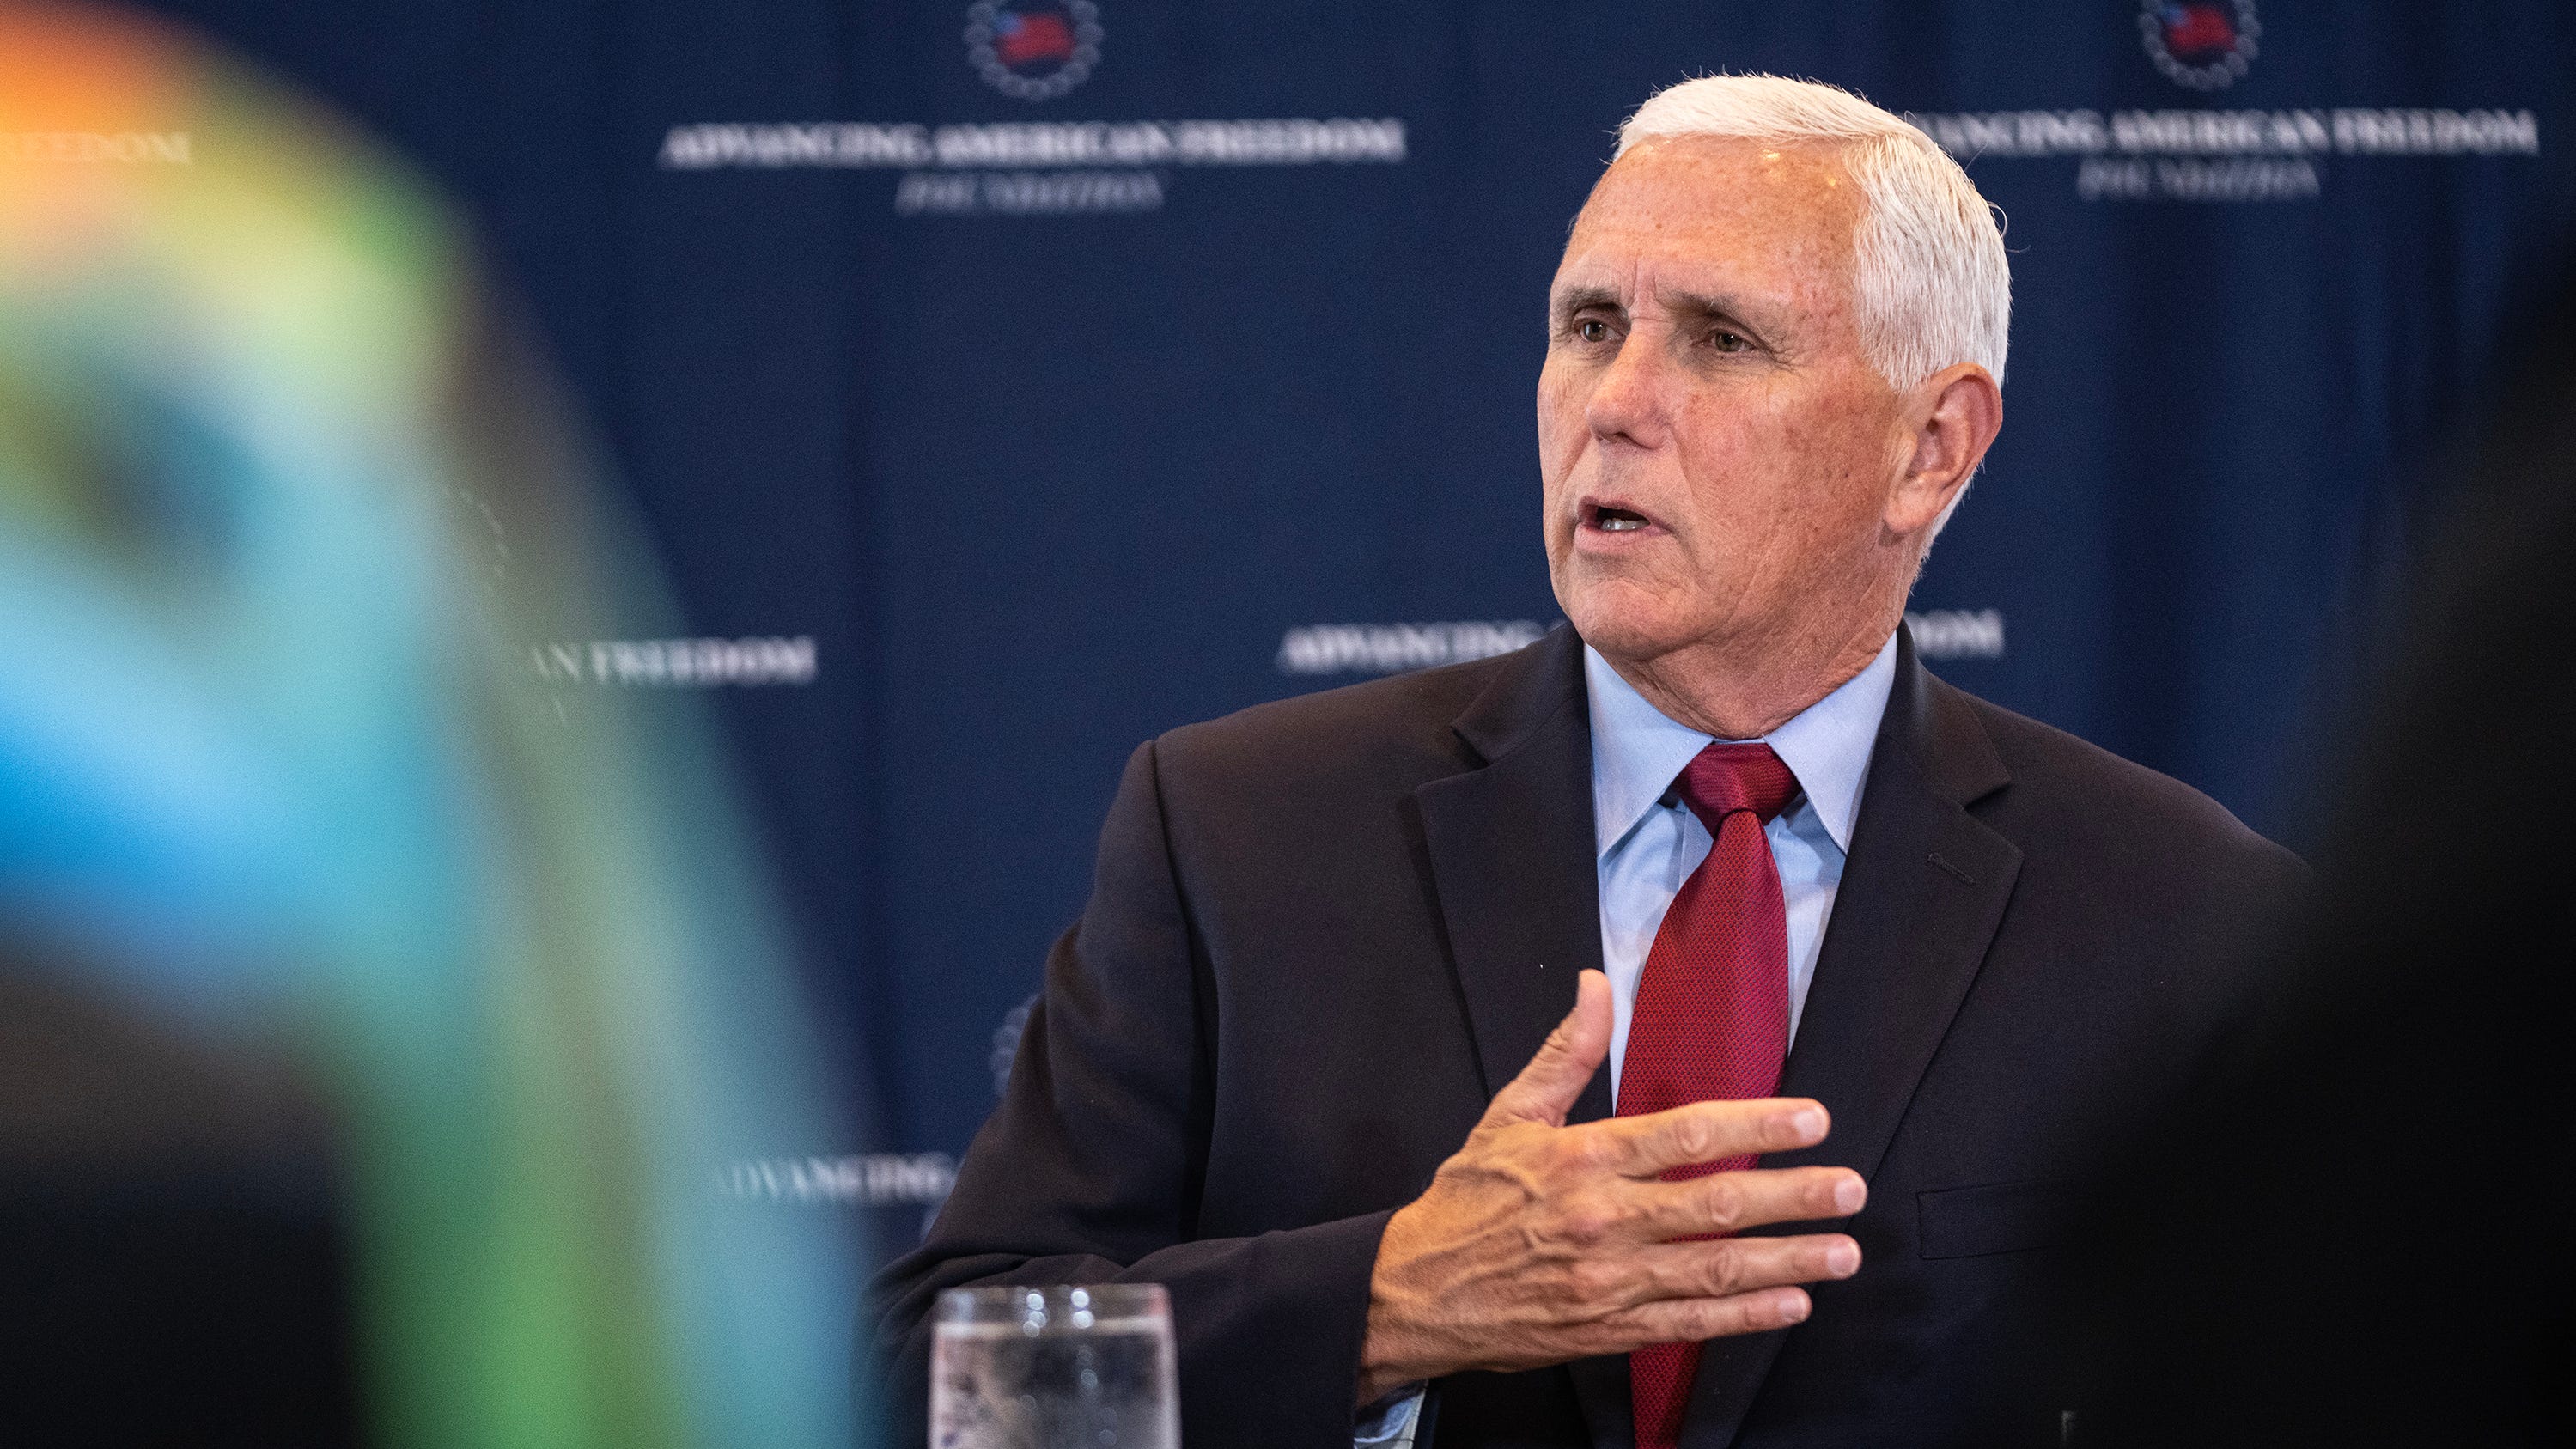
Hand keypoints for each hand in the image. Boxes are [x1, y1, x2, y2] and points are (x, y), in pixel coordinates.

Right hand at [1355, 969, 1864, 1403]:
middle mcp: (1602, 1219)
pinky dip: (1745, 1317)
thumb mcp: (1507, 1115)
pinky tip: (1792, 1303)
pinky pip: (1689, 1321)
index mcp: (1582, 1158)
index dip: (1756, 1127)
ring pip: (1714, 1269)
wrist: (1414, 1293)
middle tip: (1849, 1189)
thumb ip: (1564, 1053)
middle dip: (1792, 1197)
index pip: (1685, 1135)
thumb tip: (1595, 984)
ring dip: (1787, 1260)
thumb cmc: (1465, 1200)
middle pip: (1714, 1204)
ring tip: (1843, 1251)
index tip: (1810, 1120)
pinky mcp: (1608, 1328)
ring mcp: (1609, 1280)